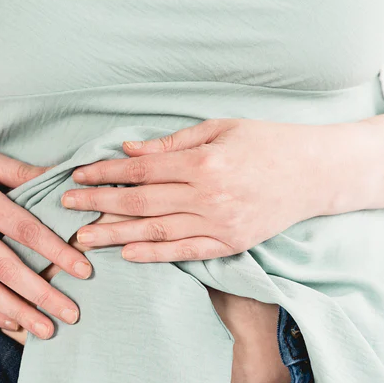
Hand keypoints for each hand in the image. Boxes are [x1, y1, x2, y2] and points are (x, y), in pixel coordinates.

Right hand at [0, 138, 92, 338]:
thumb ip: (23, 173)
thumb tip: (67, 180)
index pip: (25, 230)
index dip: (56, 251)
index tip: (84, 270)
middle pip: (7, 269)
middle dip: (42, 294)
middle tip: (73, 314)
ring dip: (18, 313)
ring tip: (48, 330)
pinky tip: (14, 324)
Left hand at [61, 118, 344, 262]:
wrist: (317, 173)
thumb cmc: (268, 142)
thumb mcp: (221, 128)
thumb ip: (174, 142)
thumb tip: (129, 149)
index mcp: (203, 161)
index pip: (141, 169)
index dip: (105, 174)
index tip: (77, 177)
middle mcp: (207, 195)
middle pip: (140, 202)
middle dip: (99, 204)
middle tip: (66, 209)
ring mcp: (219, 223)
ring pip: (156, 231)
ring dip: (116, 235)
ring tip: (84, 238)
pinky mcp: (231, 243)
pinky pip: (185, 252)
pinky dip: (154, 254)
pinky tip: (127, 253)